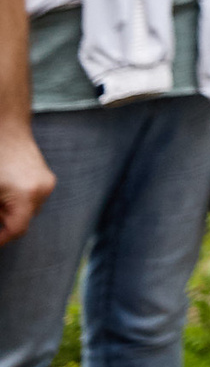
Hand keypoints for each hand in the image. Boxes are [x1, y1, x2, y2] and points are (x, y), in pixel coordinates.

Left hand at [0, 128, 53, 245]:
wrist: (6, 128)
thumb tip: (1, 226)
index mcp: (28, 194)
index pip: (17, 229)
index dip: (1, 238)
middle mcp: (43, 190)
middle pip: (23, 220)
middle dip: (4, 220)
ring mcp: (47, 182)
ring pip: (27, 209)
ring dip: (10, 209)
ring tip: (0, 193)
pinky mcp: (46, 177)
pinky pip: (31, 198)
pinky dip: (17, 199)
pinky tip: (5, 188)